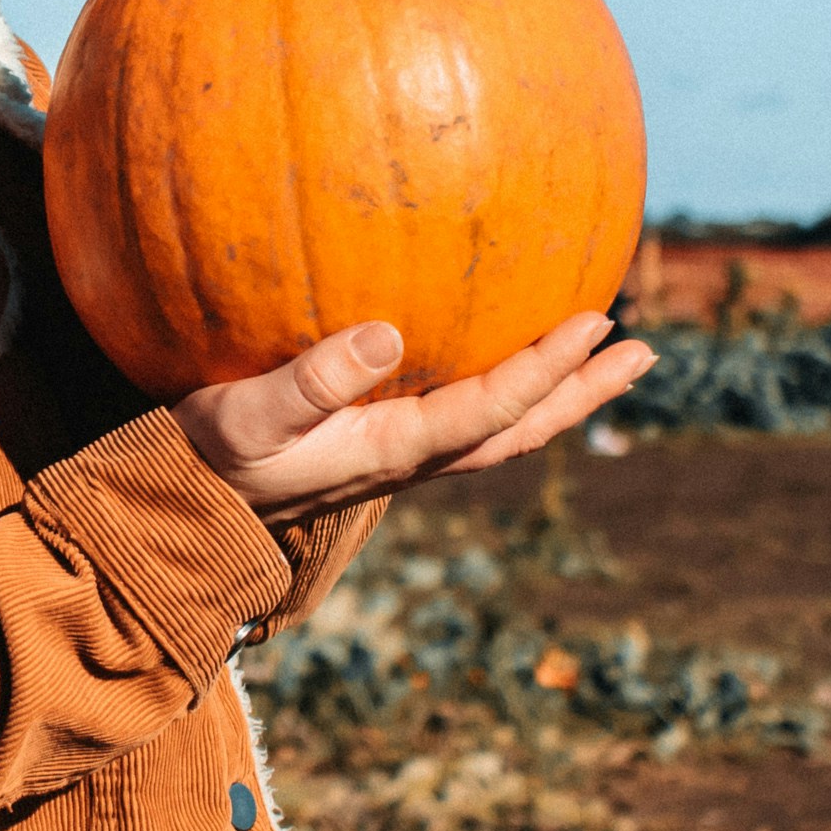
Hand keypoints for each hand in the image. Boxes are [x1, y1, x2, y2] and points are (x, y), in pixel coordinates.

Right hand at [174, 314, 655, 527]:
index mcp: (392, 449)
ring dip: (561, 394)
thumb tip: (388, 336)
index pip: (491, 409)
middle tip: (645, 352)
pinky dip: (512, 388)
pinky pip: (471, 414)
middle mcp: (414, 457)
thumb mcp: (245, 417)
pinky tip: (514, 351)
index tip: (596, 322)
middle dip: (583, 391)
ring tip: (611, 356)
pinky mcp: (387, 441)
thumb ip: (310, 380)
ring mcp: (405, 453)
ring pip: (504, 427)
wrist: (185, 507)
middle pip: (522, 428)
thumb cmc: (208, 457)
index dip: (547, 368)